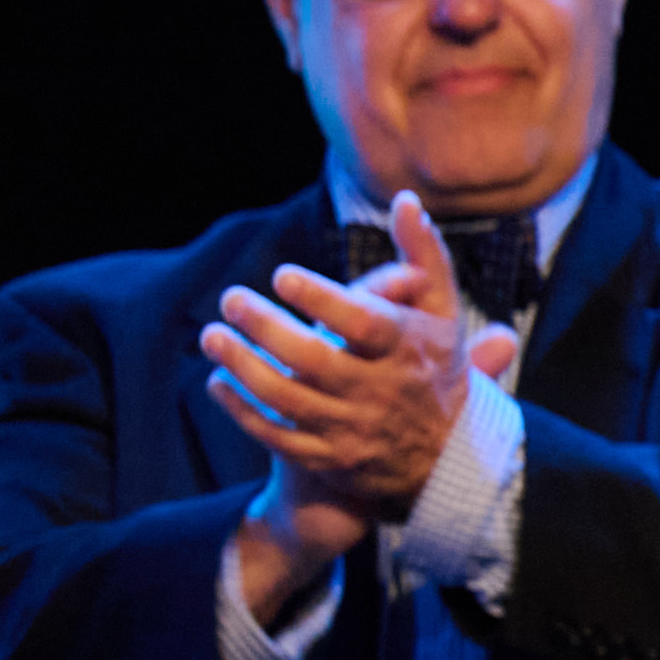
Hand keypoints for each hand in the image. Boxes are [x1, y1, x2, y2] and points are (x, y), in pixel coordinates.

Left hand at [207, 188, 516, 527]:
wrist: (446, 455)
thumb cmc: (434, 365)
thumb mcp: (442, 311)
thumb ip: (423, 255)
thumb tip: (406, 200)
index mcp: (409, 349)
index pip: (364, 323)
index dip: (321, 299)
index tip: (282, 276)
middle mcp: (381, 391)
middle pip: (315, 360)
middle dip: (266, 328)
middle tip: (230, 299)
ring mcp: (354, 429)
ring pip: (287, 398)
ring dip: (242, 366)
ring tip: (212, 336)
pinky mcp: (330, 458)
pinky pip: (276, 437)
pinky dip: (242, 410)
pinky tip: (217, 382)